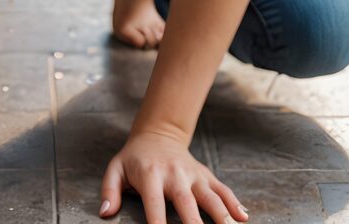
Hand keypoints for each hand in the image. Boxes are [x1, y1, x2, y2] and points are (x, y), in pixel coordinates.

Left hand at [98, 130, 248, 223]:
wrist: (158, 133)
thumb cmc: (134, 158)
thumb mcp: (116, 169)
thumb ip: (109, 191)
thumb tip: (106, 213)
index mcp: (151, 176)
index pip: (155, 207)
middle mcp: (175, 175)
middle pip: (188, 205)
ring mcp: (193, 175)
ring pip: (211, 198)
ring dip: (221, 217)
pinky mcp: (205, 175)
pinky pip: (222, 189)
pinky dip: (234, 203)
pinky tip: (243, 218)